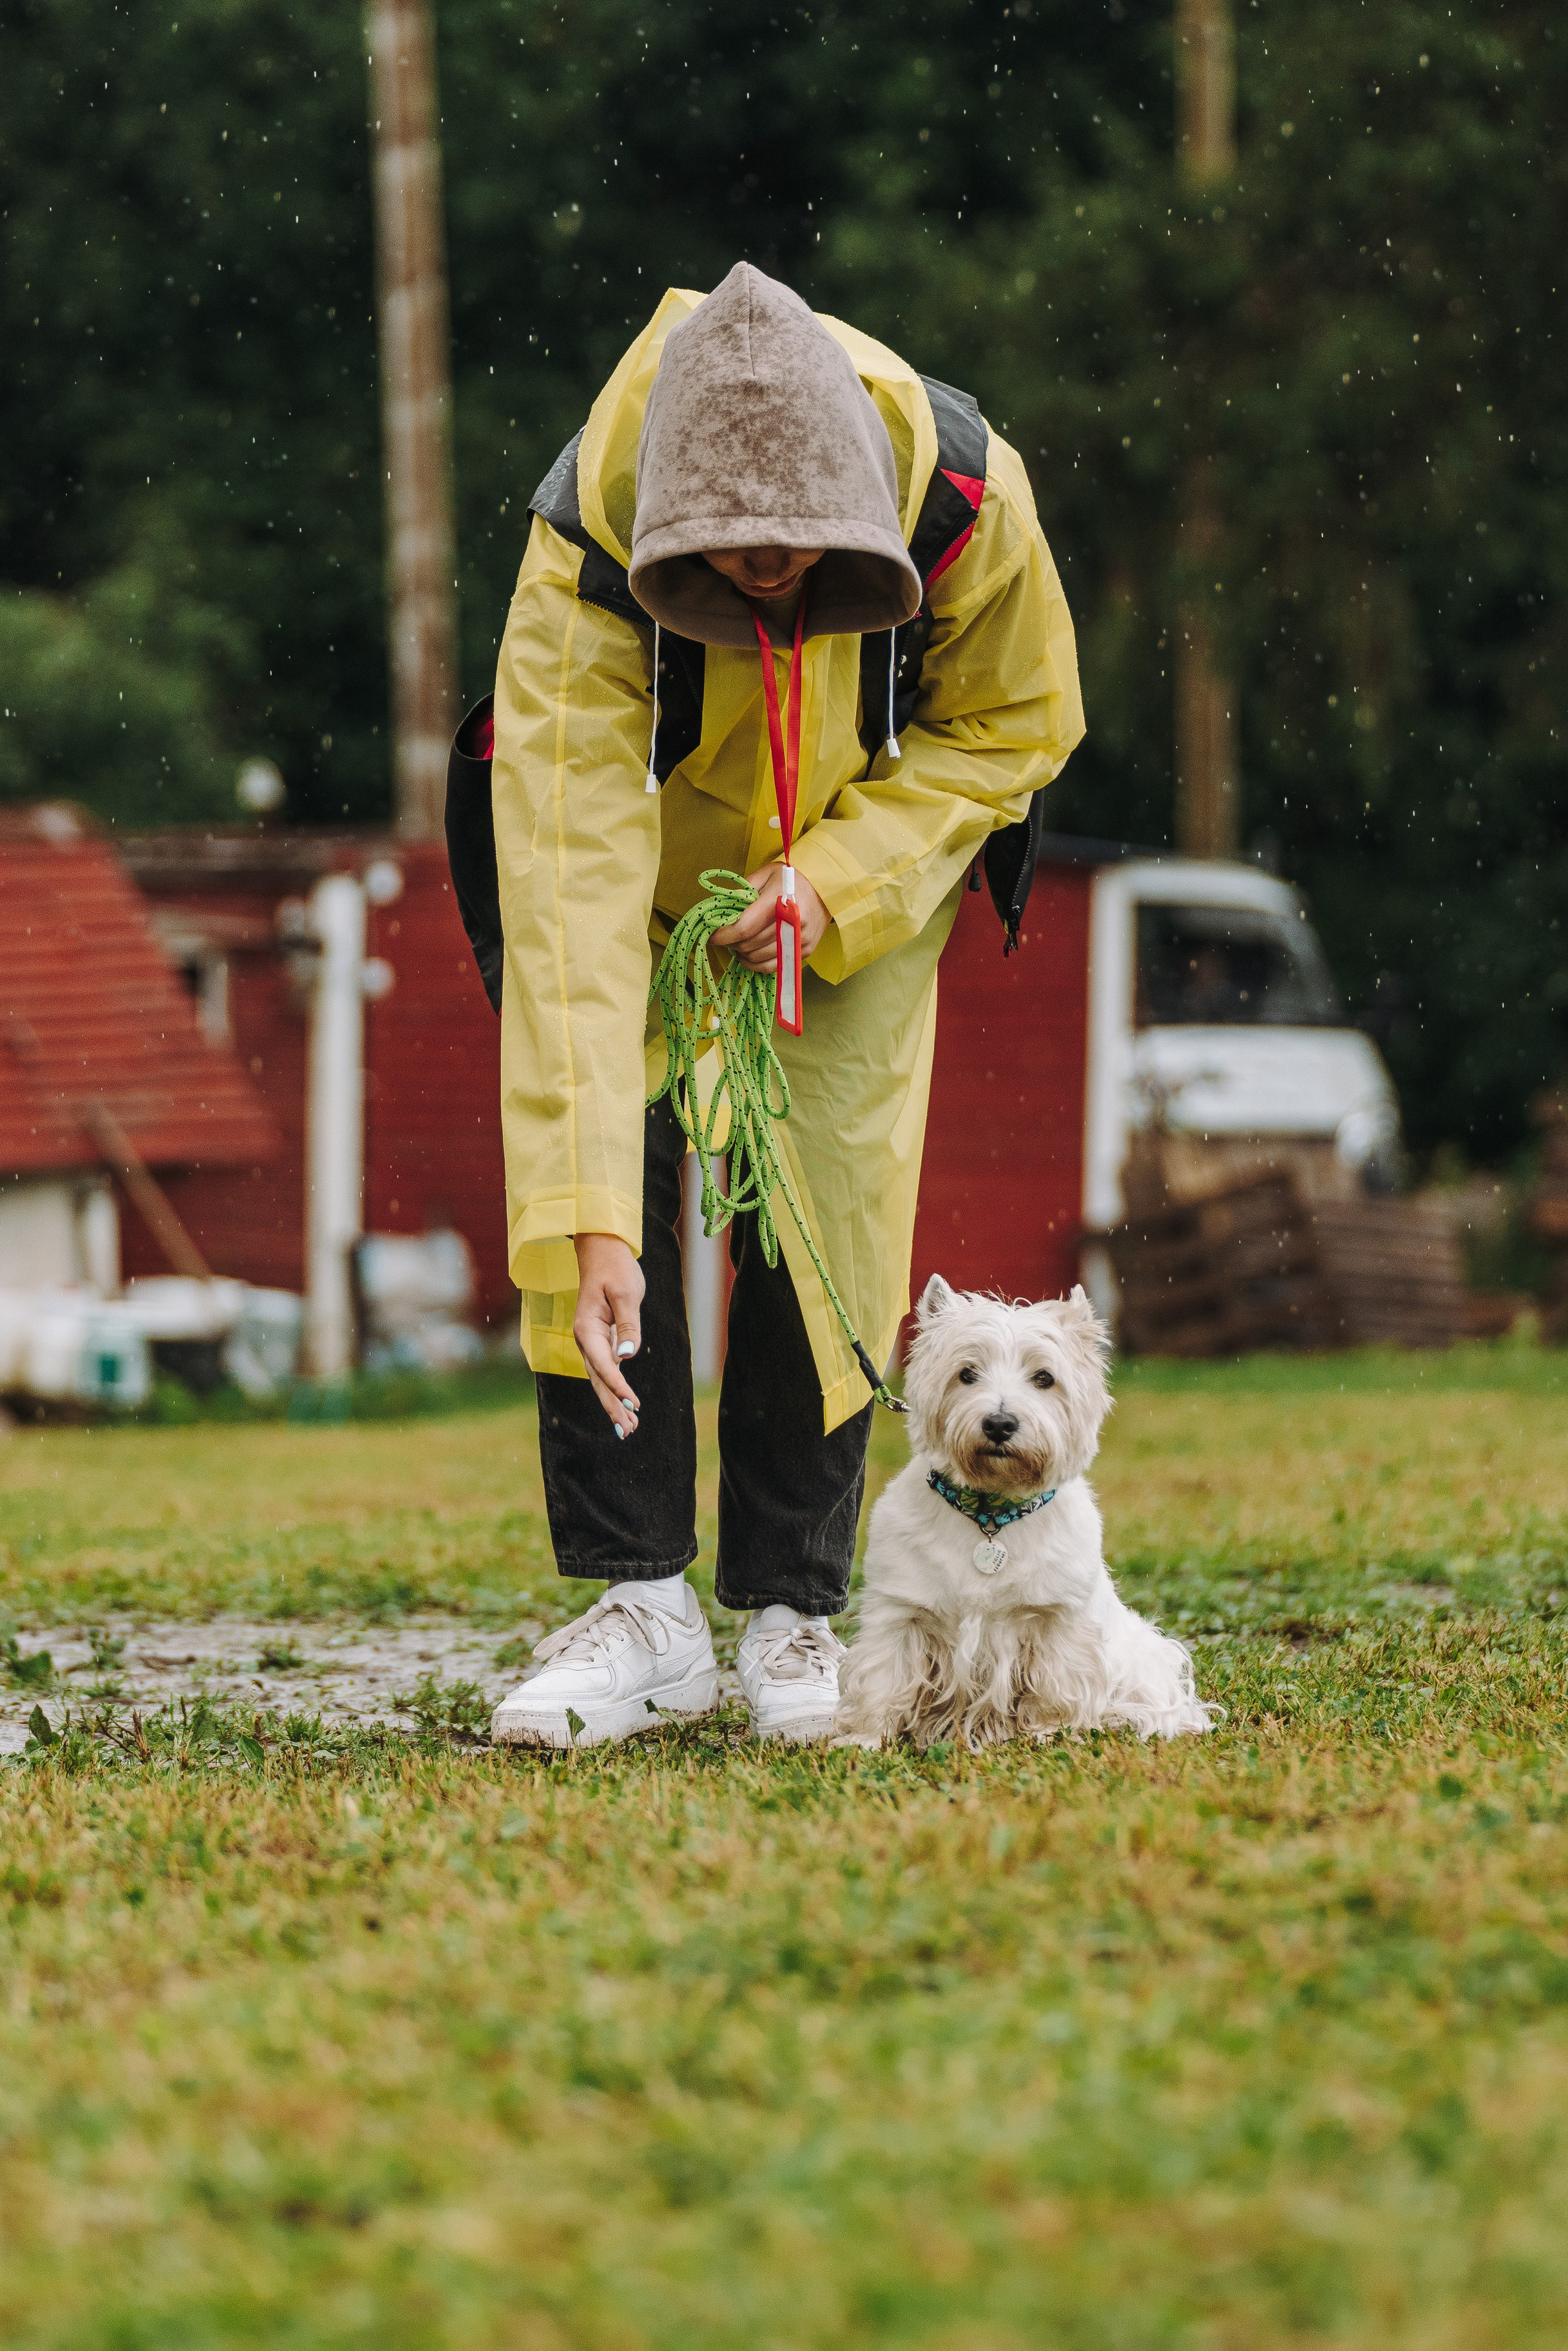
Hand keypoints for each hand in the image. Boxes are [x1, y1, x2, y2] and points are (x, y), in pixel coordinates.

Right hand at [572, 1233, 644, 1436]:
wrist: (603, 1252)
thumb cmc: (615, 1269)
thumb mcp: (625, 1294)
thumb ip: (628, 1325)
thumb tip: (627, 1356)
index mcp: (586, 1328)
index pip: (603, 1364)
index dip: (618, 1385)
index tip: (633, 1403)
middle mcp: (585, 1339)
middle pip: (599, 1379)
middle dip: (612, 1405)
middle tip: (627, 1431)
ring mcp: (592, 1342)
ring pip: (602, 1378)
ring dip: (614, 1403)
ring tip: (629, 1428)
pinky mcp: (602, 1341)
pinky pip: (607, 1370)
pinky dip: (616, 1388)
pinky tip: (627, 1405)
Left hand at [711, 863, 830, 974]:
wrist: (827, 887)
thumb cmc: (793, 878)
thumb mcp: (767, 874)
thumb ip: (743, 891)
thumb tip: (721, 910)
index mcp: (779, 901)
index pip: (745, 927)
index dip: (724, 935)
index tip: (712, 935)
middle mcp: (792, 923)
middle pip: (750, 945)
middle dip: (731, 943)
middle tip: (725, 936)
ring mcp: (800, 940)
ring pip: (758, 958)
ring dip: (742, 954)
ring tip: (738, 944)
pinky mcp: (804, 951)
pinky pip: (773, 966)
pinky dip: (756, 964)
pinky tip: (749, 956)